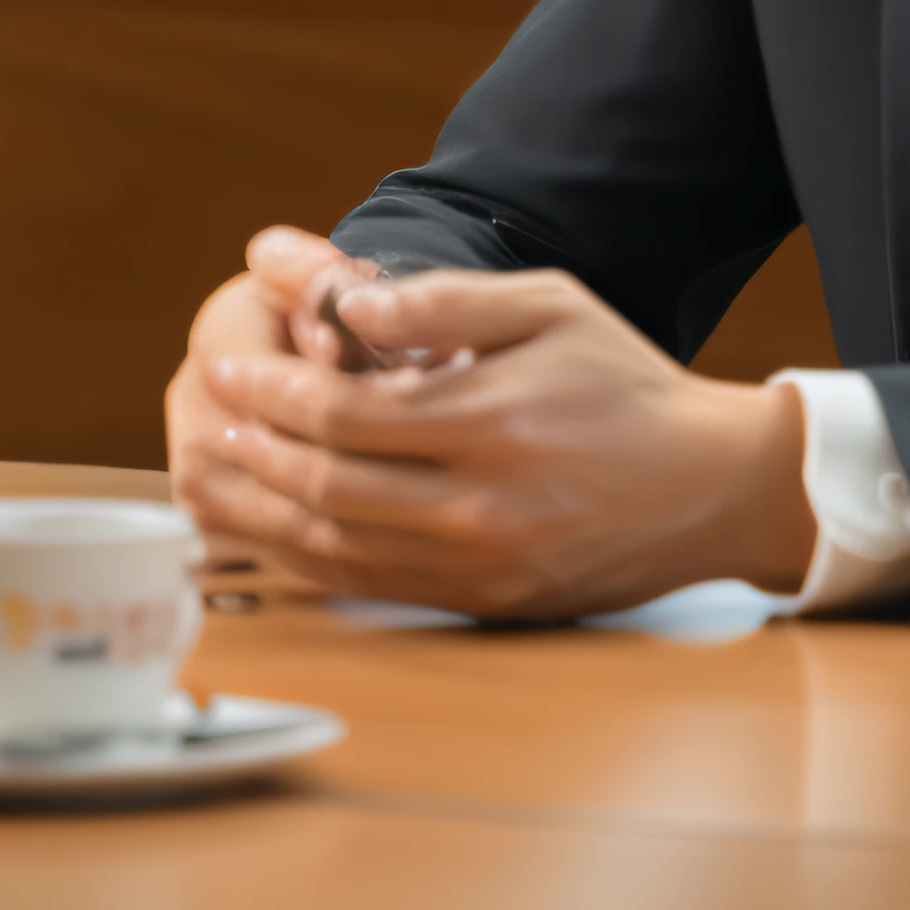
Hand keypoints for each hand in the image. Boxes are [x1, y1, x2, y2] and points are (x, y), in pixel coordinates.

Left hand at [172, 256, 816, 622]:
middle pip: (326, 488)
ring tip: (207, 475)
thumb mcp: (546, 307)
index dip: (268, 395)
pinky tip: (272, 529)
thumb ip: (442, 304)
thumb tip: (345, 307)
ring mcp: (479, 568)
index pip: (343, 416)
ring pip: (336, 550)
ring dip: (260, 514)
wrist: (710, 488)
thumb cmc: (622, 383)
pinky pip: (371, 586)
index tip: (221, 366)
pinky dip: (308, 559)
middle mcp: (478, 509)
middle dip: (248, 454)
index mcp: (491, 424)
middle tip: (199, 420)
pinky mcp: (484, 604)